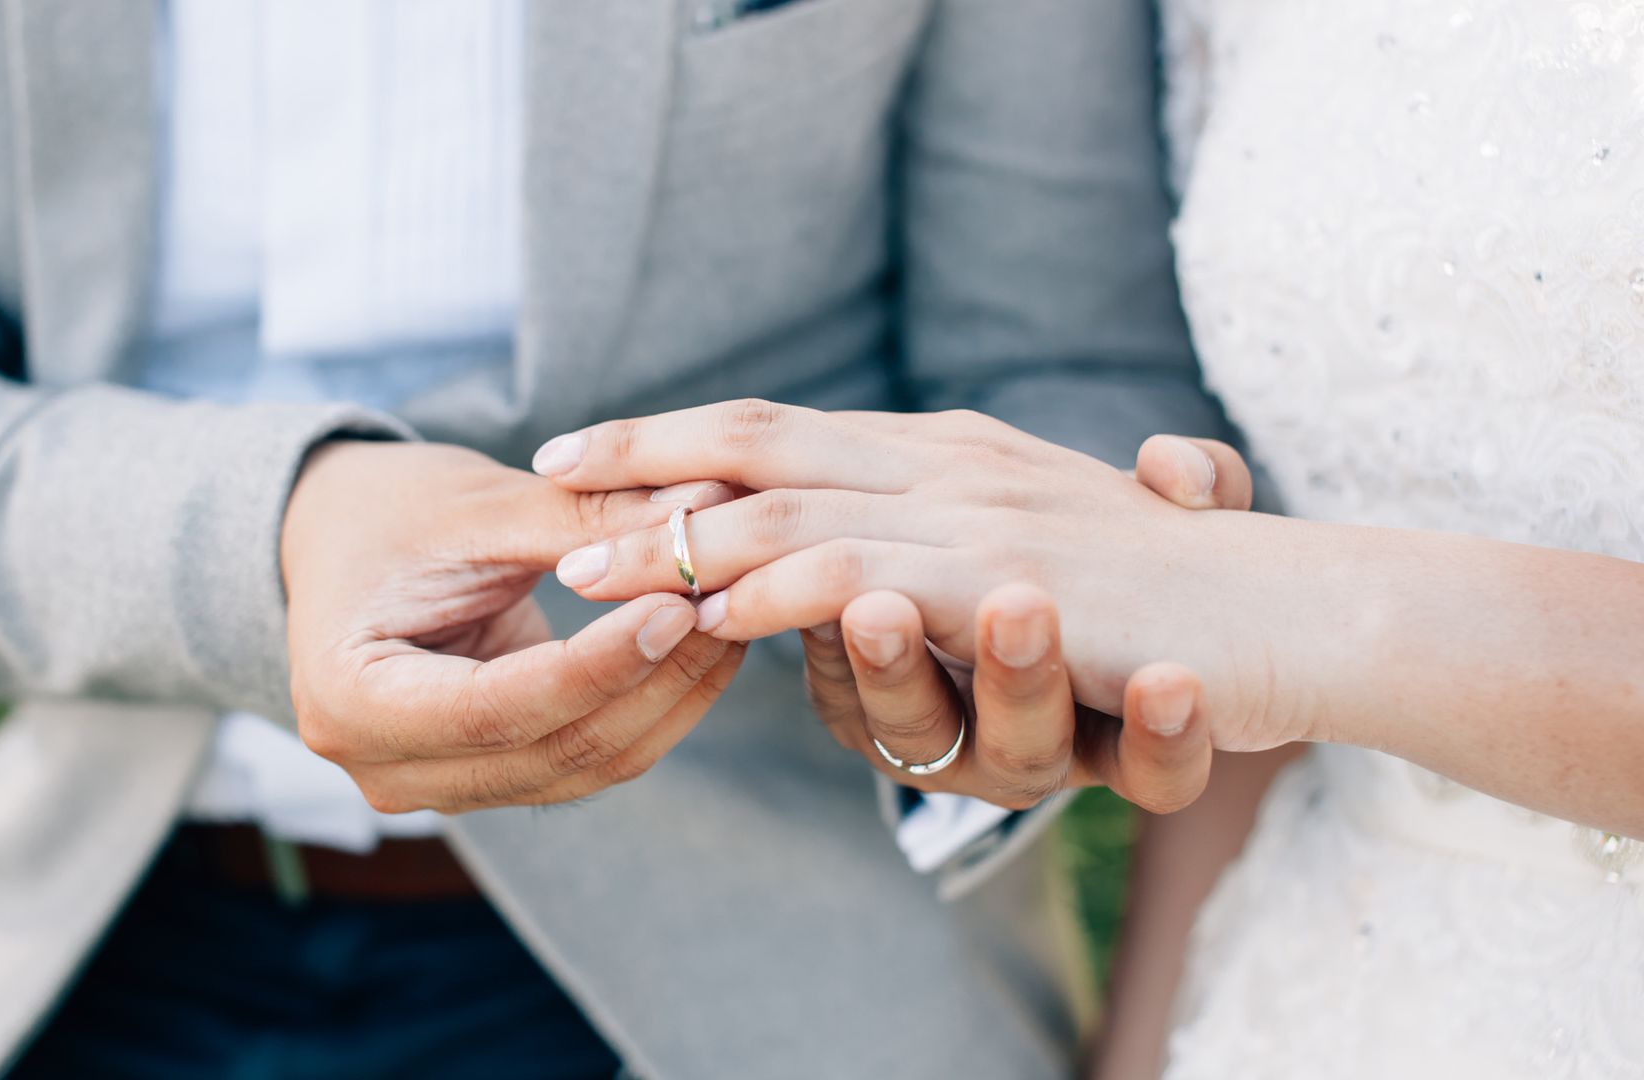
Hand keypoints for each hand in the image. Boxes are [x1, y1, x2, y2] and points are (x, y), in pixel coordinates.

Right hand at [281, 440, 744, 813]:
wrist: (337, 539)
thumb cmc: (387, 509)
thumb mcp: (474, 503)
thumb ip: (580, 519)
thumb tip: (702, 509)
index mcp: (349, 700)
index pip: (497, 708)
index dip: (600, 665)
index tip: (679, 605)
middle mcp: (387, 769)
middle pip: (553, 750)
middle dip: (655, 680)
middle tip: (728, 600)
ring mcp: (439, 785)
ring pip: (586, 765)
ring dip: (670, 697)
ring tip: (730, 613)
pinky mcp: (490, 776)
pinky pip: (589, 756)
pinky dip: (652, 704)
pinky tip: (700, 643)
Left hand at [534, 401, 1293, 753]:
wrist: (1296, 615)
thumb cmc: (1170, 597)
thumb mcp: (1040, 554)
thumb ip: (950, 545)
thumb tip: (876, 566)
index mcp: (945, 454)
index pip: (784, 429)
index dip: (678, 437)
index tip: (587, 452)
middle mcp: (949, 467)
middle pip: (763, 446)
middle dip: (645, 466)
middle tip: (549, 480)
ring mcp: (975, 519)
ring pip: (793, 509)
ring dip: (678, 537)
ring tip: (585, 561)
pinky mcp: (1008, 583)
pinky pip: (863, 576)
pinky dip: (773, 590)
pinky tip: (704, 616)